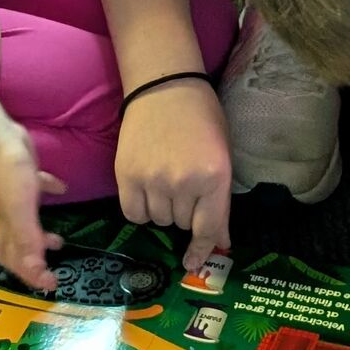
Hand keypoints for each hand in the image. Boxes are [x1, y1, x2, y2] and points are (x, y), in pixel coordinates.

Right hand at [0, 121, 67, 292]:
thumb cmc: (7, 174)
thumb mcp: (19, 210)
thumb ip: (26, 239)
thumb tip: (35, 271)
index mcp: (8, 227)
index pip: (15, 260)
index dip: (31, 276)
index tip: (51, 286)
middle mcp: (8, 215)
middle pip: (16, 247)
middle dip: (32, 262)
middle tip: (52, 270)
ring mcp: (14, 194)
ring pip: (26, 222)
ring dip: (41, 236)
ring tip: (59, 241)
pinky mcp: (23, 174)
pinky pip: (37, 187)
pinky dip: (49, 191)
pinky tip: (62, 189)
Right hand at [114, 80, 230, 270]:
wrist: (164, 86)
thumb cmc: (201, 117)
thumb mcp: (222, 155)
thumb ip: (220, 200)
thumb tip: (219, 241)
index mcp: (215, 176)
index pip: (208, 228)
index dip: (201, 249)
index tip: (193, 263)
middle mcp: (184, 183)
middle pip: (182, 223)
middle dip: (185, 211)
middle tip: (183, 182)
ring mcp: (153, 180)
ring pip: (158, 220)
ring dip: (163, 208)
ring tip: (165, 178)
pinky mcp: (127, 176)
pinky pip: (133, 213)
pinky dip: (141, 207)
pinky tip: (146, 186)